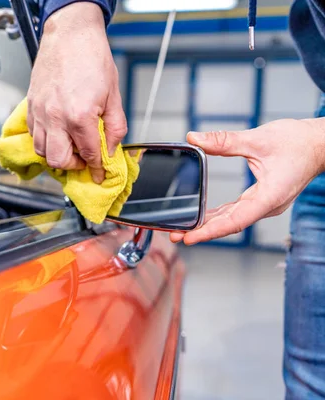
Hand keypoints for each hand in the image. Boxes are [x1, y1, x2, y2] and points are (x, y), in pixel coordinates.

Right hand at [27, 2, 126, 183]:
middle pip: (58, 161)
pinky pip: (33, 135)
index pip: (89, 154)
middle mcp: (55, 117)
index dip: (97, 168)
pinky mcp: (31, 106)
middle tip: (85, 158)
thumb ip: (115, 127)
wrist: (70, 34)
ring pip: (41, 151)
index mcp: (79, 116)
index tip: (99, 174)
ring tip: (70, 146)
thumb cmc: (92, 58)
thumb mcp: (114, 95)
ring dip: (57, 155)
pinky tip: (57, 133)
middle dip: (74, 165)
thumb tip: (111, 148)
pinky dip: (45, 140)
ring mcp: (40, 112)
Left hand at [171, 118, 324, 244]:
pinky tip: (201, 217)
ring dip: (207, 225)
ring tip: (182, 229)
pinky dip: (218, 215)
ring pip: (232, 219)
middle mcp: (266, 205)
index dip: (210, 231)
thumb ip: (224, 141)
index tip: (190, 237)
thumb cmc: (298, 142)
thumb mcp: (258, 139)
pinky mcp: (262, 198)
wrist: (321, 143)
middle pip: (229, 224)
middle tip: (174, 235)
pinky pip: (236, 211)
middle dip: (201, 231)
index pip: (234, 221)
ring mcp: (264, 204)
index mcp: (269, 197)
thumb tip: (194, 138)